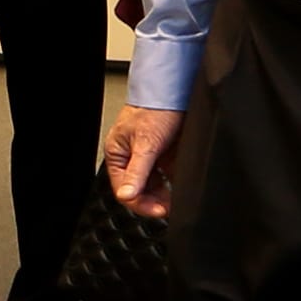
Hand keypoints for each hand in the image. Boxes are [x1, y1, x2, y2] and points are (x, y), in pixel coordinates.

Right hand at [102, 101, 180, 215]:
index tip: (159, 211)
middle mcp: (132, 158)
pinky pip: (170, 175)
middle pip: (140, 190)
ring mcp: (150, 156)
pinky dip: (175, 182)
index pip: (125, 190)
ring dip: (166, 193)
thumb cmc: (155, 109)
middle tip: (169, 207)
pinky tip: (182, 186)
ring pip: (156, 185)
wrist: (176, 90)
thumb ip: (137, 172)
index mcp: (118, 155)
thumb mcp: (145, 144)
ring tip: (177, 199)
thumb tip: (127, 196)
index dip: (141, 203)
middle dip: (154, 200)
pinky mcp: (166, 154)